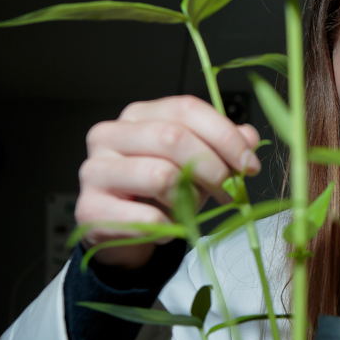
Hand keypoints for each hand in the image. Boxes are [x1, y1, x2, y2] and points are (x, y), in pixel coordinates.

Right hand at [75, 95, 260, 268]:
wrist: (124, 231)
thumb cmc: (159, 192)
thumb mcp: (196, 164)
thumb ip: (221, 146)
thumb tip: (249, 137)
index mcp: (138, 115)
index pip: (186, 109)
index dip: (225, 136)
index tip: (249, 164)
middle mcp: (110, 134)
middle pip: (173, 138)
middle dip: (213, 168)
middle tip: (230, 191)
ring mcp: (94, 170)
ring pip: (160, 176)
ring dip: (189, 199)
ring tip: (192, 209)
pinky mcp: (90, 208)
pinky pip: (147, 217)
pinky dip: (169, 226)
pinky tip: (169, 226)